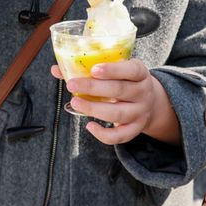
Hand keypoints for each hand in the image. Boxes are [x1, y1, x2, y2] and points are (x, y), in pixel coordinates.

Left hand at [51, 59, 180, 144]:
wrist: (149, 102)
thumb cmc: (125, 82)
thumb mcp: (115, 71)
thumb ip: (88, 69)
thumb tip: (56, 69)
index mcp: (140, 73)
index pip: (131, 70)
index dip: (113, 70)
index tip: (94, 69)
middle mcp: (143, 93)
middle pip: (120, 90)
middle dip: (93, 88)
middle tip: (72, 85)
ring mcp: (140, 112)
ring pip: (118, 114)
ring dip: (94, 109)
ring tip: (75, 103)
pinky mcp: (135, 129)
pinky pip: (120, 136)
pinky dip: (104, 134)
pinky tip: (89, 126)